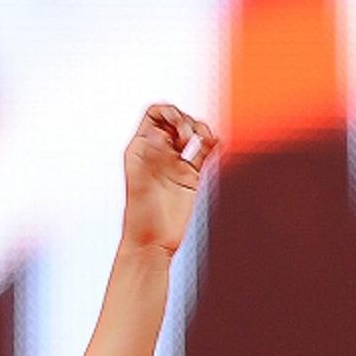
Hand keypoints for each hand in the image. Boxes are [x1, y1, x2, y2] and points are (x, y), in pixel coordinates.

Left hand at [120, 104, 216, 255]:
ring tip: (204, 138)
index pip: (155, 115)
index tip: (179, 126)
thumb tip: (159, 134)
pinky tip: (215, 143)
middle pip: (176, 120)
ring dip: (200, 129)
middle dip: (186, 121)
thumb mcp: (141, 184)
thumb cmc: (140, 219)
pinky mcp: (190, 176)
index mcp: (142, 149)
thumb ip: (150, 157)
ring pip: (191, 134)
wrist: (153, 243)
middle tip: (188, 139)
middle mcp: (159, 152)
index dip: (169, 113)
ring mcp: (175, 163)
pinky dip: (211, 144)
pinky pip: (203, 152)